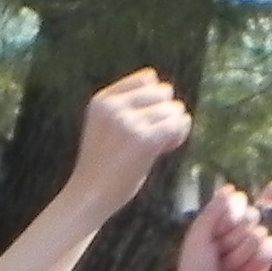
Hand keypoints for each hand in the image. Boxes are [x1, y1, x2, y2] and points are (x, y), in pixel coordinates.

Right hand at [67, 69, 190, 210]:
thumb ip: (127, 107)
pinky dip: (180, 134)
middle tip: (162, 133)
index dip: (158, 96)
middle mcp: (114, 106)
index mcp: (103, 99)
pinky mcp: (144, 140)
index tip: (153, 117)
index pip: (147, 77)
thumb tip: (162, 88)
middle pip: (163, 91)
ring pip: (173, 109)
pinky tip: (170, 146)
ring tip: (165, 143)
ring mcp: (129, 122)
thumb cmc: (103, 165)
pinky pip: (176, 126)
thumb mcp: (105, 125)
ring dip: (176, 125)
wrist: (91, 193)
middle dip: (168, 111)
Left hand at [168, 186, 271, 270]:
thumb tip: (232, 188)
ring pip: (259, 234)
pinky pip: (271, 247)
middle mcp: (238, 232)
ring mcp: (252, 247)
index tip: (212, 236)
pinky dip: (258, 258)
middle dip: (233, 237)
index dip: (227, 218)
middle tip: (219, 255)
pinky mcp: (264, 264)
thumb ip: (215, 209)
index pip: (238, 203)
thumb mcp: (199, 233)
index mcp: (221, 222)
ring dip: (241, 253)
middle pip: (251, 217)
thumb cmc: (195, 268)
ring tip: (228, 267)